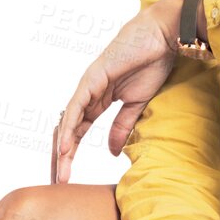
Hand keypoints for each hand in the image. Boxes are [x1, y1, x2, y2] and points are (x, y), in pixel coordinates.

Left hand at [52, 0, 182, 183]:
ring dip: (63, 149)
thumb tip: (113, 153)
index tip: (68, 178)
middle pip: (68, 131)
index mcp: (98, 100)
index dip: (72, 155)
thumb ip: (122, 127)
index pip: (79, 133)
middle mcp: (88, 94)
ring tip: (59, 172)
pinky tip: (65, 147)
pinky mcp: (92, 78)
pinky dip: (70, 128)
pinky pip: (77, 108)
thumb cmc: (152, 63)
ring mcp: (88, 86)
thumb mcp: (136, 104)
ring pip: (69, 122)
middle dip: (62, 157)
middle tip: (58, 182)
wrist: (162, 37)